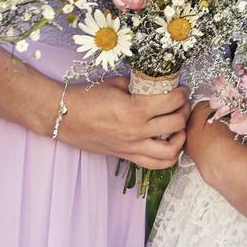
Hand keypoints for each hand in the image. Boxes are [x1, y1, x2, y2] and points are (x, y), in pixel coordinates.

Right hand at [58, 76, 189, 168]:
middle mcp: (136, 131)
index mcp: (134, 109)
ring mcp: (132, 147)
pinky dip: (168, 157)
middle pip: (177, 123)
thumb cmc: (85, 97)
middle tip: (181, 103)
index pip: (172, 101)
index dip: (182, 93)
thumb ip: (138, 84)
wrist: (62, 115)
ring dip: (181, 137)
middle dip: (184, 110)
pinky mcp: (126, 156)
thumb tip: (156, 82)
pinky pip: (155, 164)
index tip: (182, 88)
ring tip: (179, 127)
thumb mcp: (115, 83)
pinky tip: (168, 144)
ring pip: (171, 150)